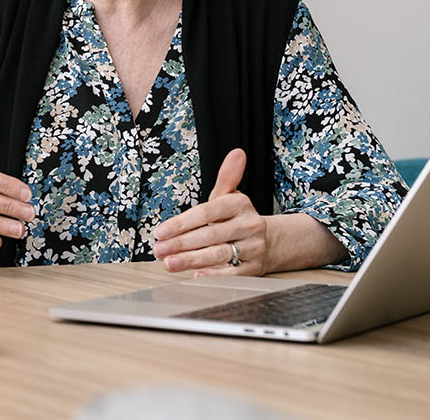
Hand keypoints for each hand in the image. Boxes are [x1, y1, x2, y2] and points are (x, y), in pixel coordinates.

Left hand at [151, 149, 269, 276]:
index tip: (161, 231)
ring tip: (169, 263)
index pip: (208, 212)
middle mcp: (248, 225)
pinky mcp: (253, 268)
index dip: (183, 222)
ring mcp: (252, 248)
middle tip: (159, 249)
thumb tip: (236, 153)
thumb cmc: (239, 220)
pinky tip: (196, 275)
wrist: (269, 242)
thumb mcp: (231, 197)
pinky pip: (232, 273)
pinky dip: (213, 274)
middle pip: (211, 235)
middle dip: (182, 243)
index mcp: (240, 205)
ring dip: (191, 260)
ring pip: (219, 254)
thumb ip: (227, 177)